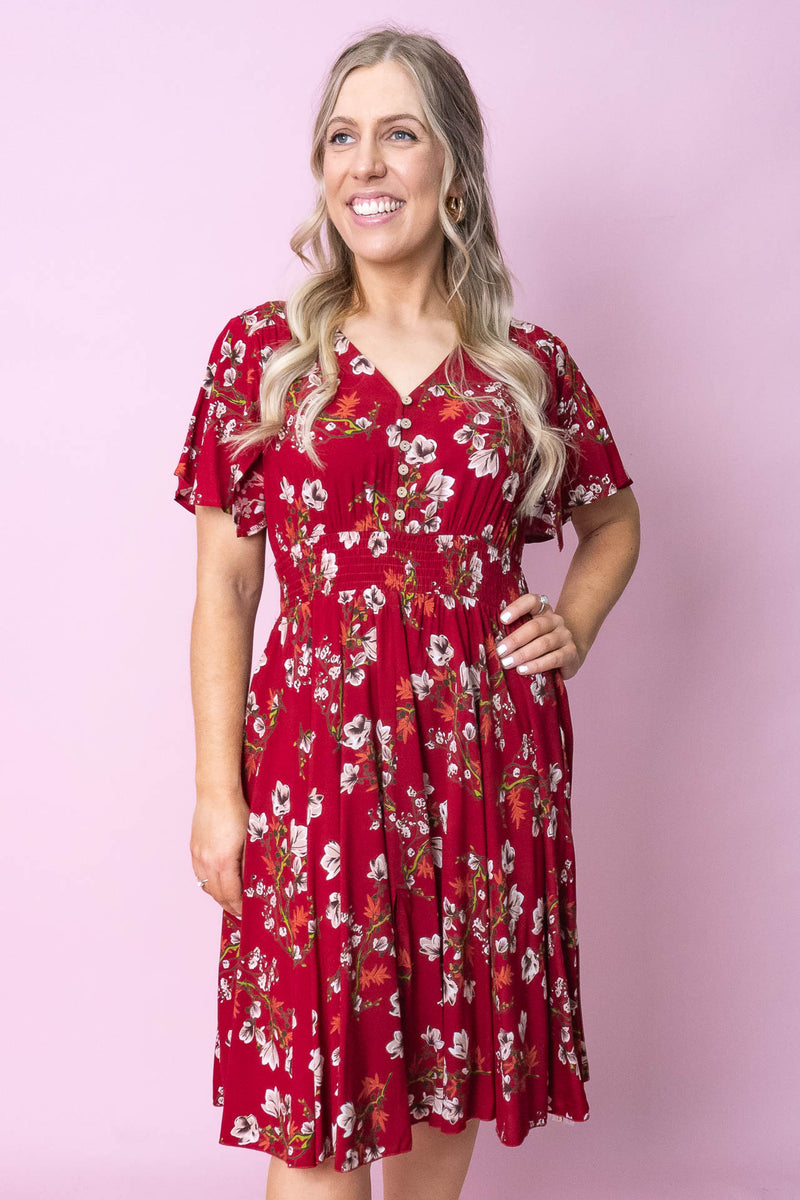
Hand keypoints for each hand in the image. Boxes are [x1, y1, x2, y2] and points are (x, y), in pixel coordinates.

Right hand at [189, 793, 249, 919]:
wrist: (216, 792)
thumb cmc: (237, 811)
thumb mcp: (250, 839)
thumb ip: (249, 863)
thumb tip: (253, 882)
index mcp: (224, 861)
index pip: (232, 894)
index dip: (239, 907)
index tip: (247, 913)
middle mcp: (207, 862)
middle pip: (217, 894)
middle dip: (229, 906)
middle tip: (240, 912)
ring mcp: (198, 856)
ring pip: (206, 886)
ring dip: (218, 896)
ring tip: (230, 901)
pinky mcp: (194, 849)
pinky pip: (200, 874)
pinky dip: (208, 883)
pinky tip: (217, 883)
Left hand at [495, 593, 583, 681]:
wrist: (569, 654)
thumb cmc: (540, 642)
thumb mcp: (529, 633)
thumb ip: (514, 630)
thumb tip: (487, 639)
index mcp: (543, 610)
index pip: (532, 601)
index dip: (517, 608)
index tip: (502, 619)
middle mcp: (556, 621)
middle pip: (535, 626)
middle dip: (515, 639)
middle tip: (499, 651)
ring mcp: (565, 637)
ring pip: (543, 644)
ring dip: (523, 654)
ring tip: (507, 663)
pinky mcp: (571, 654)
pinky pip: (553, 659)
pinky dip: (536, 665)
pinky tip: (523, 670)